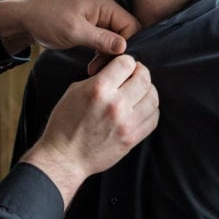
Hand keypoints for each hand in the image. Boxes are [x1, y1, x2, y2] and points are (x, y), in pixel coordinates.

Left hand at [0, 0, 140, 56]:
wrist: (26, 20)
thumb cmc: (48, 19)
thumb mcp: (74, 31)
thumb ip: (100, 39)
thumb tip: (125, 48)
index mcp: (106, 5)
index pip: (132, 26)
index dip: (127, 45)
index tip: (113, 62)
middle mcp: (106, 11)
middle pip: (127, 34)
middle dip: (117, 53)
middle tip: (102, 69)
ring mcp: (100, 21)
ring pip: (116, 42)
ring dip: (108, 57)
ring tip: (94, 69)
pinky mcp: (93, 31)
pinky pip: (106, 44)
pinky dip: (101, 56)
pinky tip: (92, 67)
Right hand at [21, 54, 158, 206]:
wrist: (65, 157)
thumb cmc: (65, 123)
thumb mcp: (74, 92)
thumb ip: (98, 79)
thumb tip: (117, 71)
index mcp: (99, 89)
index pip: (127, 63)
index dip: (126, 61)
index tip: (124, 66)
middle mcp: (116, 105)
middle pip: (144, 78)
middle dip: (141, 72)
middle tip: (135, 75)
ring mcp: (126, 123)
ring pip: (153, 97)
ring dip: (148, 91)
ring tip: (140, 91)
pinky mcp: (132, 138)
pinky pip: (153, 118)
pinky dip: (150, 110)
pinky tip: (141, 108)